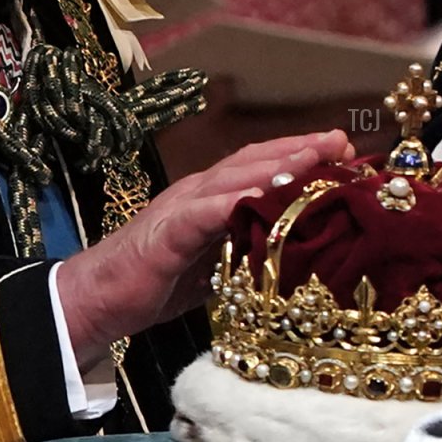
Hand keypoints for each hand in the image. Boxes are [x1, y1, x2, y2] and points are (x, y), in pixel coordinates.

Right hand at [55, 130, 351, 366]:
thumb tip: (292, 251)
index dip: (300, 157)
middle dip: (299, 150)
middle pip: (254, 161)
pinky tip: (264, 197)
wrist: (98, 299)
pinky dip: (236, 201)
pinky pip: (206, 212)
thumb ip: (246, 249)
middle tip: (342, 142)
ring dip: (276, 166)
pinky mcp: (168, 233)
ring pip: (235, 178)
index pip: (260, 167)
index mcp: (210, 199)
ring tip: (315, 159)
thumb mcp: (215, 266)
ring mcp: (181, 208)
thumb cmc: (156, 285)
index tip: (343, 153)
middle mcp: (198, 193)